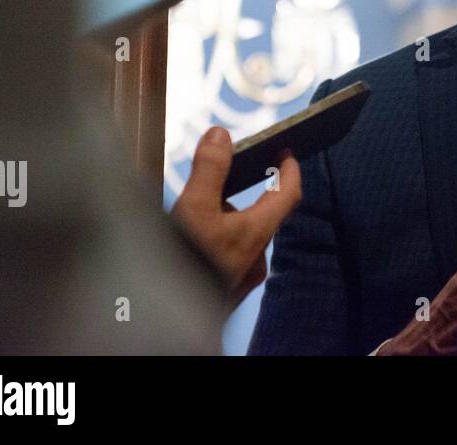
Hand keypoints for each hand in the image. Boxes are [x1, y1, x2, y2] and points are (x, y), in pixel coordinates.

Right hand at [172, 126, 301, 306]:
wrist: (165, 321)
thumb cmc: (185, 266)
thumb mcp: (195, 209)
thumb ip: (210, 170)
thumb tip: (221, 135)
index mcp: (257, 233)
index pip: (290, 193)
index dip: (291, 169)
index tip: (286, 151)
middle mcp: (256, 257)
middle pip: (265, 215)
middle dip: (251, 193)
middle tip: (234, 176)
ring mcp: (243, 277)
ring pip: (245, 238)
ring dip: (232, 221)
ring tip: (202, 211)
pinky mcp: (227, 292)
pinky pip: (232, 257)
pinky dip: (221, 242)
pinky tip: (196, 242)